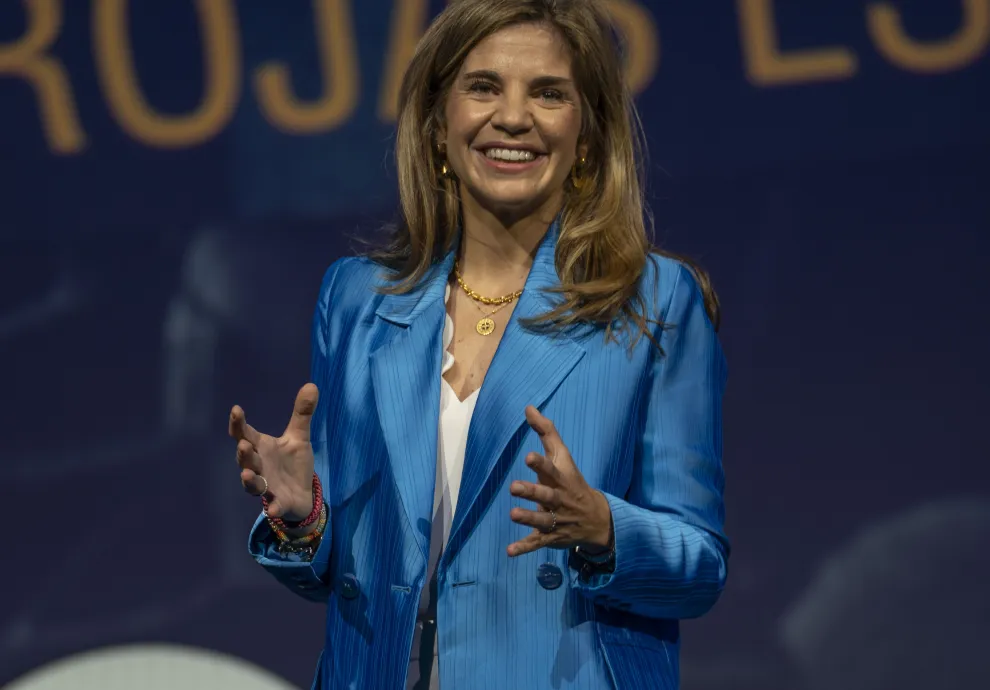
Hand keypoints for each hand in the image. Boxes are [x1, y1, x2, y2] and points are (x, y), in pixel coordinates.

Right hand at [229, 383, 318, 522]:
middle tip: (244, 444)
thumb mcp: (299, 437)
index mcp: (262, 448)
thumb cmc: (293, 463)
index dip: (238, 423)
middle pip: (246, 460)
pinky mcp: (279, 503)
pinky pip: (273, 506)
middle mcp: (259, 467)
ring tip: (246, 473)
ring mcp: (267, 486)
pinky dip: (273, 508)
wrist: (303, 494)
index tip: (236, 409)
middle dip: (243, 453)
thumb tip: (312, 384)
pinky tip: (273, 509)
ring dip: (249, 479)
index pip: (245, 434)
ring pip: (253, 484)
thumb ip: (302, 413)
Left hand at [507, 406, 612, 557]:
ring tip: (513, 515)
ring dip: (528, 519)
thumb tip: (528, 407)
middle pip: (546, 496)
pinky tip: (509, 551)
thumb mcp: (563, 457)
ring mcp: (556, 520)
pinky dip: (524, 548)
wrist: (597, 518)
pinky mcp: (551, 537)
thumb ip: (546, 432)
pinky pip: (537, 543)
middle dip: (532, 492)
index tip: (529, 457)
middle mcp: (559, 500)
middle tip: (514, 487)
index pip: (552, 469)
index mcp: (561, 479)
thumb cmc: (572, 481)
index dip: (541, 464)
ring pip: (542, 521)